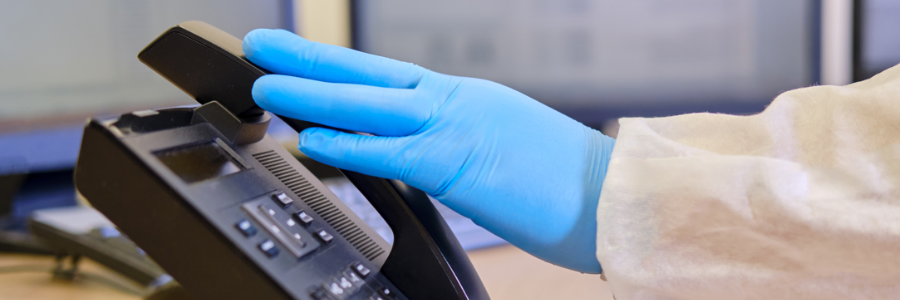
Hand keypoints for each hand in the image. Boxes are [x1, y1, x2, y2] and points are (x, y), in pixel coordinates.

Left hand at [244, 29, 614, 272]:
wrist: (616, 195)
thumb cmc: (568, 180)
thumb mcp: (505, 145)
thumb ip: (460, 142)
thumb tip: (430, 154)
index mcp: (466, 98)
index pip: (389, 77)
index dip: (340, 67)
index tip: (302, 61)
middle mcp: (456, 101)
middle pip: (368, 73)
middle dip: (309, 59)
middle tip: (261, 46)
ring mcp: (454, 128)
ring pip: (369, 104)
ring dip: (311, 93)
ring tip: (265, 84)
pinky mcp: (456, 165)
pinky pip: (389, 152)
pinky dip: (346, 144)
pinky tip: (309, 137)